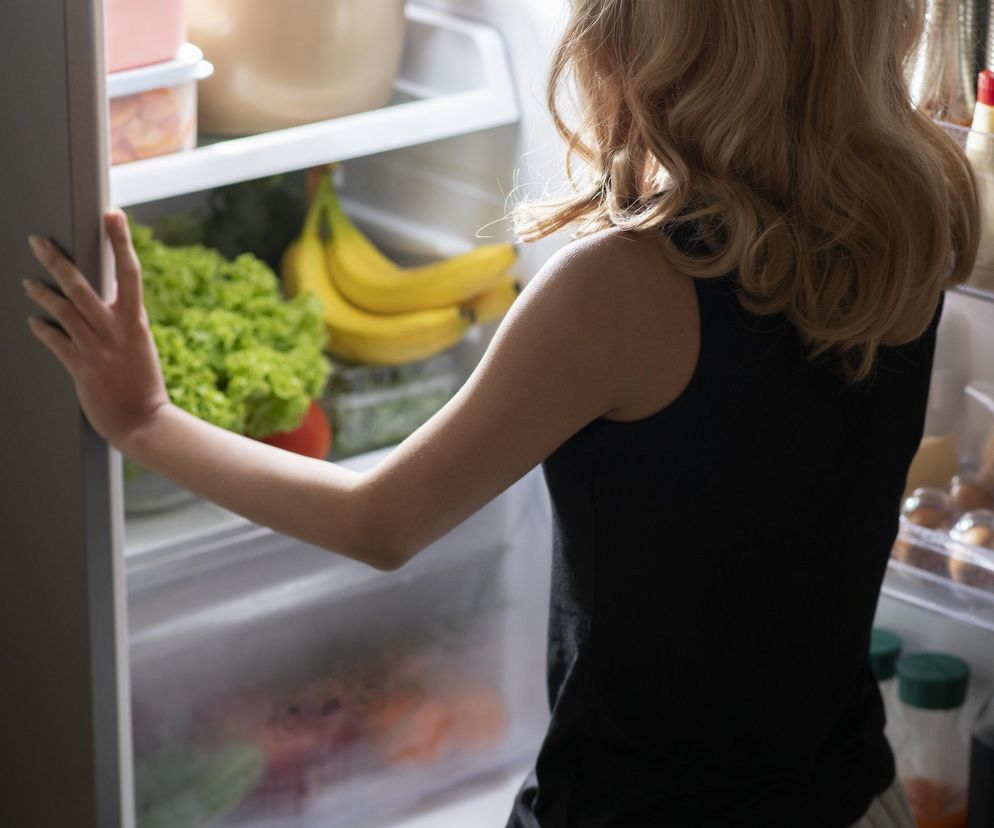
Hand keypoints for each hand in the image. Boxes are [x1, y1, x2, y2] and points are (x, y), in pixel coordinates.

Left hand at [24, 210, 170, 449]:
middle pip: (82, 285)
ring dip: (41, 294)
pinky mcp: (81, 368)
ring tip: (28, 283)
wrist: (145, 422)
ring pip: (62, 310)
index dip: (121, 241)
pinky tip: (33, 322)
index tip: (113, 214)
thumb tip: (106, 301)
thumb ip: (123, 322)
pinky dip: (42, 329)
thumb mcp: (140, 346)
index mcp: (136, 321)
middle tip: (38, 241)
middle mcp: (116, 330)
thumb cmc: (143, 384)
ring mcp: (97, 348)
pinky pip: (54, 341)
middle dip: (56, 260)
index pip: (130, 271)